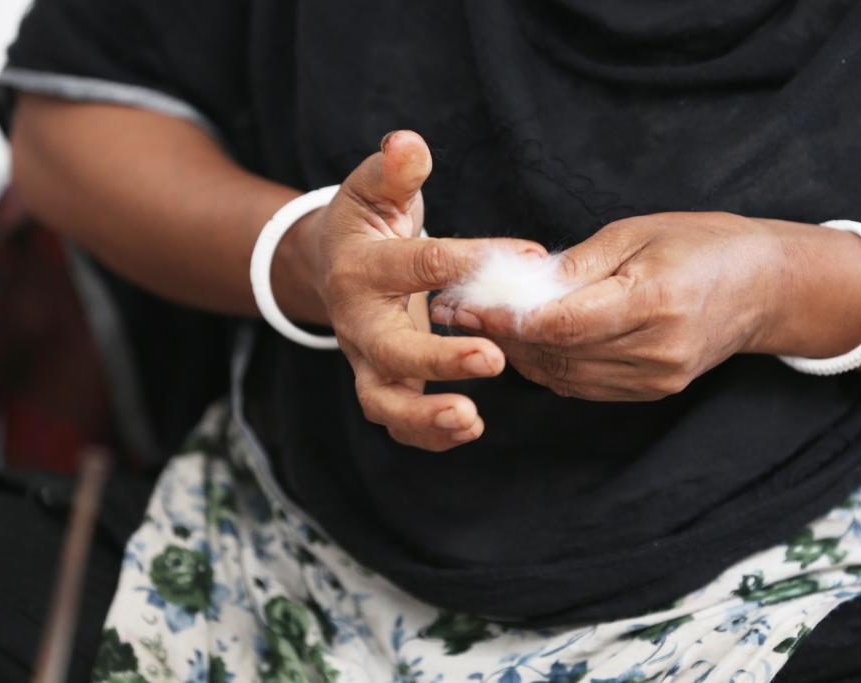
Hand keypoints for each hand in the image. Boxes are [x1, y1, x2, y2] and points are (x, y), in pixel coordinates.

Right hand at [295, 131, 544, 448]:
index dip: (473, 259)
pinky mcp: (381, 383)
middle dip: (439, 360)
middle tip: (494, 359)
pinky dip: (427, 434)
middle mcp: (356, 321)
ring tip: (472, 420)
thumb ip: (393, 170)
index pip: (417, 264)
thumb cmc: (366, 223)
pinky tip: (469, 429)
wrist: (330, 265)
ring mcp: (366, 359)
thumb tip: (409, 143)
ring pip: (383, 402)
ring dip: (425, 417)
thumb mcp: (374, 189)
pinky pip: (397, 421)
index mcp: (359, 267)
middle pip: (390, 350)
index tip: (530, 256)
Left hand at [431, 212, 860, 400]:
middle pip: (558, 354)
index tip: (467, 304)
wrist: (764, 287)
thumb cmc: (701, 243)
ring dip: (520, 354)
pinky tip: (529, 344)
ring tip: (483, 326)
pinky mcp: (653, 391)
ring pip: (565, 376)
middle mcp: (657, 350)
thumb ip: (577, 265)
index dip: (507, 319)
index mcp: (655, 301)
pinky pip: (584, 385)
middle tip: (458, 312)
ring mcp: (656, 378)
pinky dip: (550, 366)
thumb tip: (518, 286)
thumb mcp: (638, 232)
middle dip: (500, 335)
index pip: (562, 323)